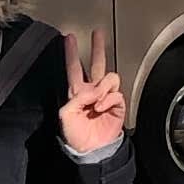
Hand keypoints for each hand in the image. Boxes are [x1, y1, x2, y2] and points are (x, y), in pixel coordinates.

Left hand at [58, 27, 127, 157]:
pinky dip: (108, 99)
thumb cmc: (76, 135)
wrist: (91, 150)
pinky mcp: (117, 105)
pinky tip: (101, 107)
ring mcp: (105, 97)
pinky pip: (116, 93)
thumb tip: (94, 90)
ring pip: (110, 77)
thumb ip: (76, 98)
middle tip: (98, 33)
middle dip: (98, 48)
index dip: (72, 53)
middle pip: (97, 64)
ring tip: (97, 98)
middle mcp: (92, 92)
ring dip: (103, 86)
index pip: (74, 68)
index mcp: (77, 92)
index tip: (69, 38)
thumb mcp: (66, 115)